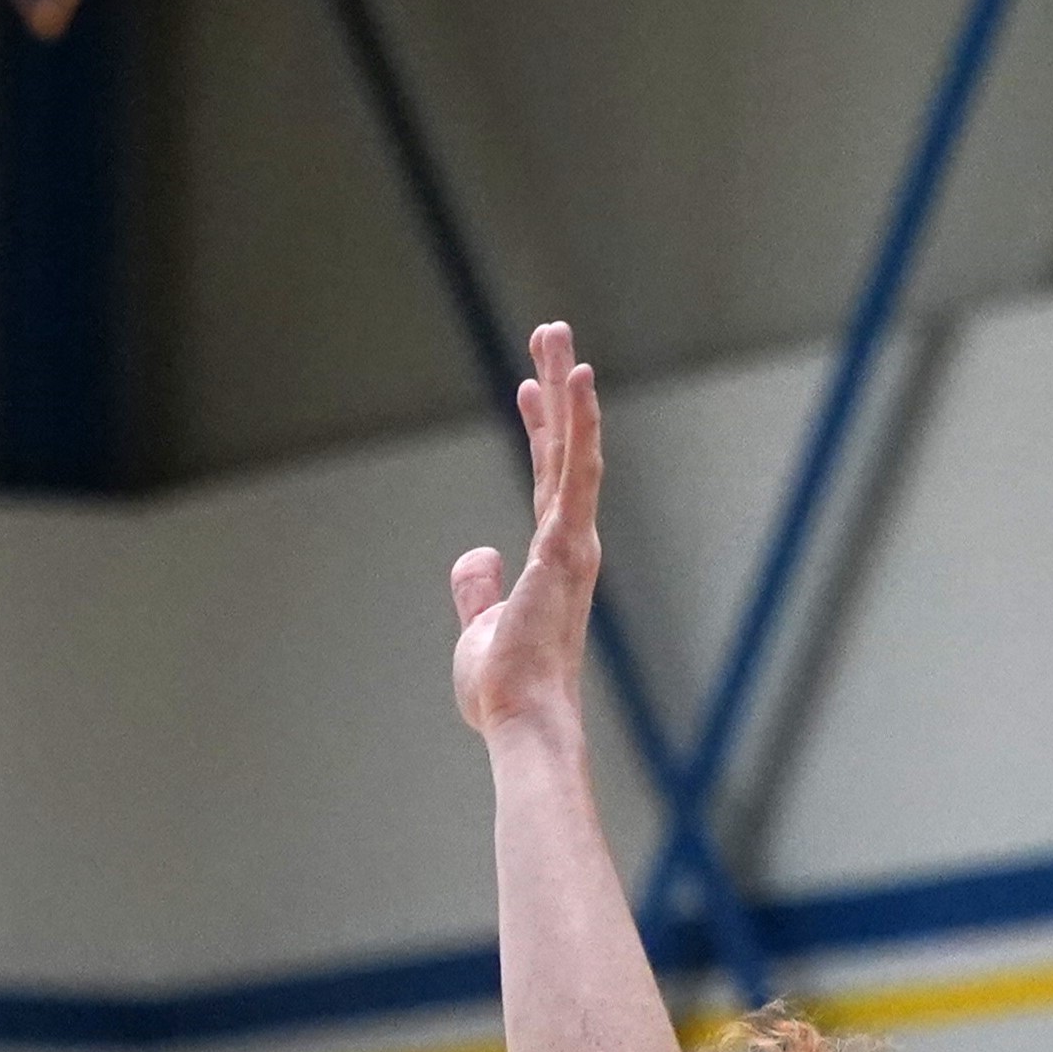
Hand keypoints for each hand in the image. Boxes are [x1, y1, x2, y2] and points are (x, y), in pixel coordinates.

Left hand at [450, 321, 601, 739]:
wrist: (521, 719)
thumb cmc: (505, 687)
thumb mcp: (479, 629)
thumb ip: (477, 589)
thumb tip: (474, 555)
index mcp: (552, 558)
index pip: (547, 479)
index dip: (541, 429)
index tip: (529, 387)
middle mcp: (570, 542)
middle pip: (563, 449)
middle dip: (556, 389)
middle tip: (548, 332)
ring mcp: (572, 541)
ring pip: (574, 447)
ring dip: (566, 389)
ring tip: (556, 334)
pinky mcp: (565, 546)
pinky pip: (575, 471)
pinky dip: (577, 422)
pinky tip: (575, 379)